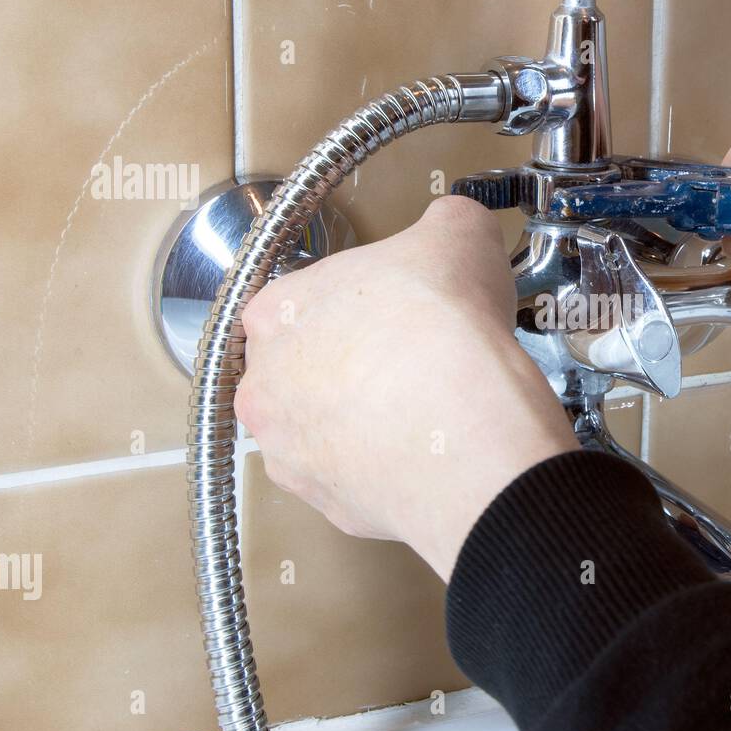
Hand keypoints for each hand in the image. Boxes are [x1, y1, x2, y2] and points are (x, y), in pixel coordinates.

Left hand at [235, 195, 577, 580]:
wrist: (465, 429)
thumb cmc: (444, 330)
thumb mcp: (457, 233)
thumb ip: (444, 223)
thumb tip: (455, 226)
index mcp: (275, 311)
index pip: (303, 298)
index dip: (357, 300)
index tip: (390, 307)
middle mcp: (265, 388)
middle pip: (305, 368)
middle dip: (354, 365)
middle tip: (410, 358)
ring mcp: (291, 455)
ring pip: (325, 430)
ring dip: (365, 421)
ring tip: (424, 408)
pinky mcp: (329, 507)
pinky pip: (355, 481)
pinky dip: (386, 468)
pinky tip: (426, 450)